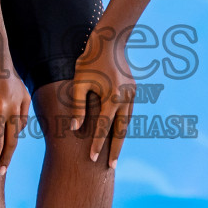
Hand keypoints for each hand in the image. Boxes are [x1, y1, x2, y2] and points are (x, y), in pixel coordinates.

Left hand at [67, 28, 135, 166]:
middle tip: (111, 167)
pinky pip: (128, 113)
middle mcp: (124, 100)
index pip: (103, 128)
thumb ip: (77, 106)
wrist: (110, 41)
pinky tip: (118, 133)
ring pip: (127, 123)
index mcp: (111, 99)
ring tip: (115, 154)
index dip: (97, 144)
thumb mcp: (79, 83)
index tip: (92, 159)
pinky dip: (124, 125)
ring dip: (121, 139)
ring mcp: (131, 95)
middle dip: (115, 150)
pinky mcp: (133, 91)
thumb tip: (74, 127)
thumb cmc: (89, 61)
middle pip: (120, 131)